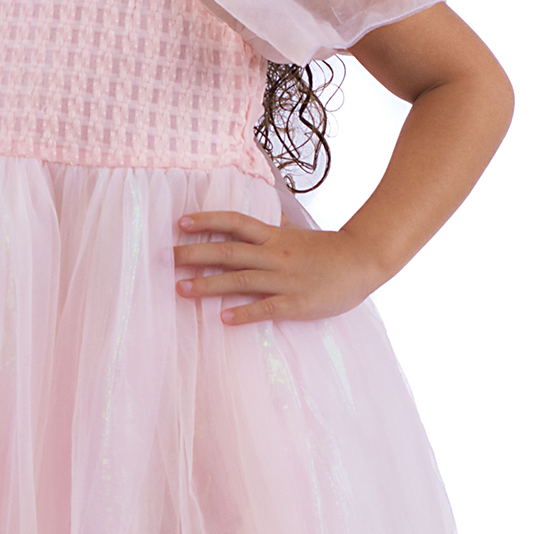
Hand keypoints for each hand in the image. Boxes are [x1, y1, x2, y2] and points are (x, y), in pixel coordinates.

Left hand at [173, 210, 384, 325]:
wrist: (363, 261)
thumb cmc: (329, 250)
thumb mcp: (299, 233)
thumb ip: (278, 227)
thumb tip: (266, 216)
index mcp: (275, 237)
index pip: (234, 223)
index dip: (207, 221)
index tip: (180, 223)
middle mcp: (275, 255)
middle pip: (229, 251)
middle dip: (196, 254)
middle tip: (169, 259)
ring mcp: (285, 279)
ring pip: (240, 280)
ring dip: (209, 284)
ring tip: (182, 289)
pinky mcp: (296, 302)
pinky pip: (266, 308)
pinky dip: (244, 312)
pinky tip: (223, 318)